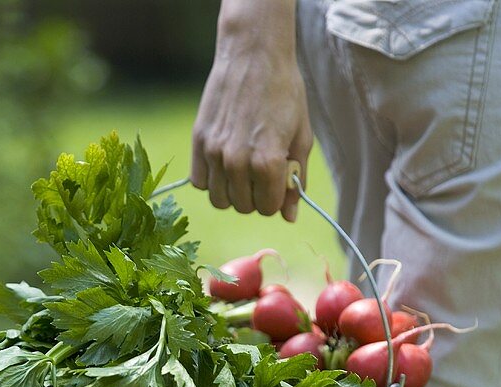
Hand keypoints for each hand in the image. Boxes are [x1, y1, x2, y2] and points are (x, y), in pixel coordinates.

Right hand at [191, 0, 311, 221]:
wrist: (254, 55)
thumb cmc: (284, 93)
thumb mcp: (302, 137)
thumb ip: (295, 180)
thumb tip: (290, 216)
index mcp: (267, 162)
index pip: (268, 209)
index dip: (276, 198)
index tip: (277, 180)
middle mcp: (237, 161)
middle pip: (243, 207)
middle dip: (255, 196)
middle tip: (261, 172)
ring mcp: (214, 152)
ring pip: (220, 200)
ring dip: (232, 191)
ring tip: (242, 169)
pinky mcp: (198, 141)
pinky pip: (199, 182)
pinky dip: (211, 179)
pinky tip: (223, 161)